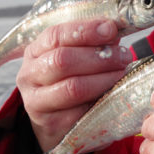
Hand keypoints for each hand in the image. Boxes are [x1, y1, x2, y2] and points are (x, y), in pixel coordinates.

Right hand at [16, 19, 131, 151]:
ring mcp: (36, 102)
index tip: (111, 29)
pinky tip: (113, 95)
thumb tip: (114, 29)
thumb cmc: (68, 80)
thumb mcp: (73, 57)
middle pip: (63, 60)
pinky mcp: (51, 124)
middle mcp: (29, 75)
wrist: (54, 122)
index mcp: (34, 52)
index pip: (55, 35)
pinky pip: (81, 112)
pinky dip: (101, 101)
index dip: (85, 30)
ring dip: (103, 79)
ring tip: (122, 73)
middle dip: (99, 56)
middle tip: (124, 56)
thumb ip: (91, 42)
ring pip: (73, 87)